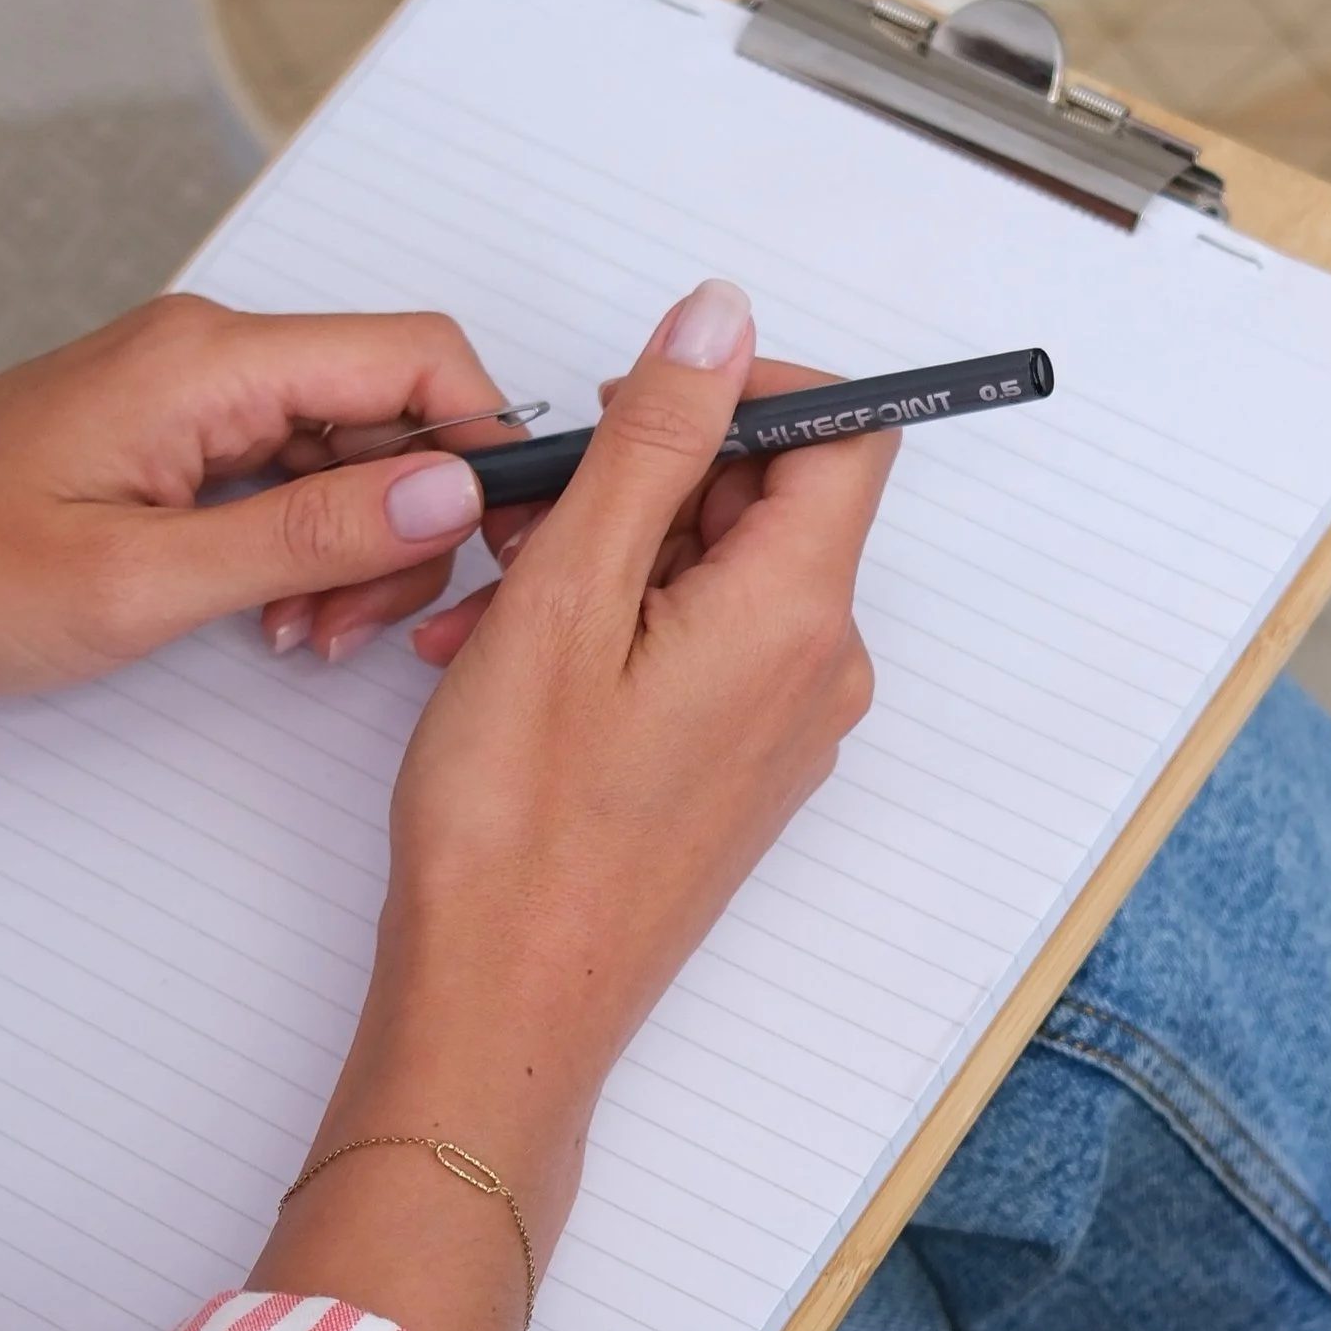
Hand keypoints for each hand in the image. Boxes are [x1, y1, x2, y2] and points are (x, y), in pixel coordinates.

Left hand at [0, 298, 517, 704]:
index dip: (487, 449)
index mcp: (210, 364)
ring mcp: (182, 397)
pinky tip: (264, 615)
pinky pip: (278, 478)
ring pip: (342, 454)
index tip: (499, 549)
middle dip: (412, 523)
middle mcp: (206, 357)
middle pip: (392, 411)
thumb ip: (307, 536)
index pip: (421, 361)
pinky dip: (296, 549)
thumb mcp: (140, 582)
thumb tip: (448, 496)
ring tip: (300, 635)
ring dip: (354, 549)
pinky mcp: (158, 441)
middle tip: (360, 628)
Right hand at [256, 279, 892, 1330]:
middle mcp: (815, 671)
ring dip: (604, 556)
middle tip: (526, 510)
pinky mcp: (733, 772)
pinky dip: (606, 626)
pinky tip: (503, 658)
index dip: (748, 388)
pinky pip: (692, 650)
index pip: (844, 433)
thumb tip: (719, 322)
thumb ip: (653, 442)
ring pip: (711, 575)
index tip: (640, 398)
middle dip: (646, 476)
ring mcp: (779, 730)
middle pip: (770, 500)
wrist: (502, 1007)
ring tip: (486, 600)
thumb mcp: (566, 594)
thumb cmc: (516, 829)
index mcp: (796, 615)